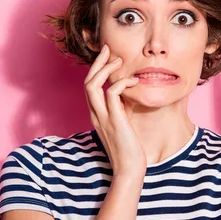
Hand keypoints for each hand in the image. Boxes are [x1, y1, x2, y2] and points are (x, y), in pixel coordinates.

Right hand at [84, 44, 145, 178]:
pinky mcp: (115, 121)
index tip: (107, 56)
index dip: (96, 69)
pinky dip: (120, 82)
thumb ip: (122, 110)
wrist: (130, 170)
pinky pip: (111, 94)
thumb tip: (129, 95)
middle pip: (87, 81)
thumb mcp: (124, 125)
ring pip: (93, 85)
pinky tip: (133, 80)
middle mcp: (96, 114)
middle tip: (108, 49)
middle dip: (97, 62)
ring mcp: (103, 118)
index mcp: (97, 115)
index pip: (90, 86)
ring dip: (105, 69)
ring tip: (119, 60)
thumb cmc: (130, 150)